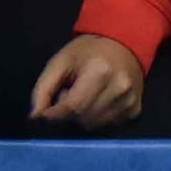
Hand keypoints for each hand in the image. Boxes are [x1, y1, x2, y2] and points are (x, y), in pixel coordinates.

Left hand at [26, 32, 144, 130]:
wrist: (123, 44)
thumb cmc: (87, 52)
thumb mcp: (60, 62)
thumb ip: (43, 89)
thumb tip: (34, 118)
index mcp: (99, 71)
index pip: (72, 106)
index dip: (54, 115)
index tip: (44, 115)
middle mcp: (119, 88)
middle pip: (83, 119)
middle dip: (69, 115)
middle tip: (68, 95)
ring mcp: (130, 101)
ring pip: (95, 127)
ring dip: (82, 118)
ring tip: (84, 97)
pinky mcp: (135, 110)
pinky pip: (108, 126)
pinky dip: (97, 119)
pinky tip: (97, 102)